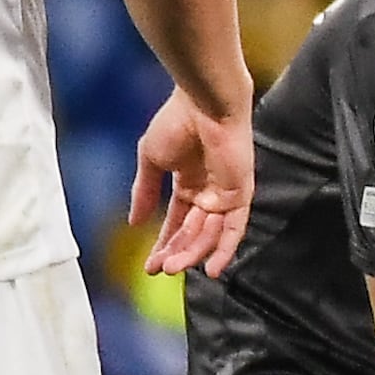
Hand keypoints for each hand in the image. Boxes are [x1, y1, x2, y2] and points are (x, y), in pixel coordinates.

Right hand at [130, 88, 252, 278]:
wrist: (203, 105)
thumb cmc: (176, 123)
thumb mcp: (152, 161)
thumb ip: (144, 193)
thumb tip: (134, 222)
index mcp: (189, 183)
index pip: (178, 222)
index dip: (164, 243)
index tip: (149, 264)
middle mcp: (209, 192)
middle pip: (193, 232)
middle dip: (176, 252)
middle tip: (159, 269)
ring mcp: (226, 194)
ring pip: (211, 234)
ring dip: (193, 253)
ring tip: (174, 267)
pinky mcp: (240, 193)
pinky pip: (235, 227)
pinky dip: (225, 249)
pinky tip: (211, 268)